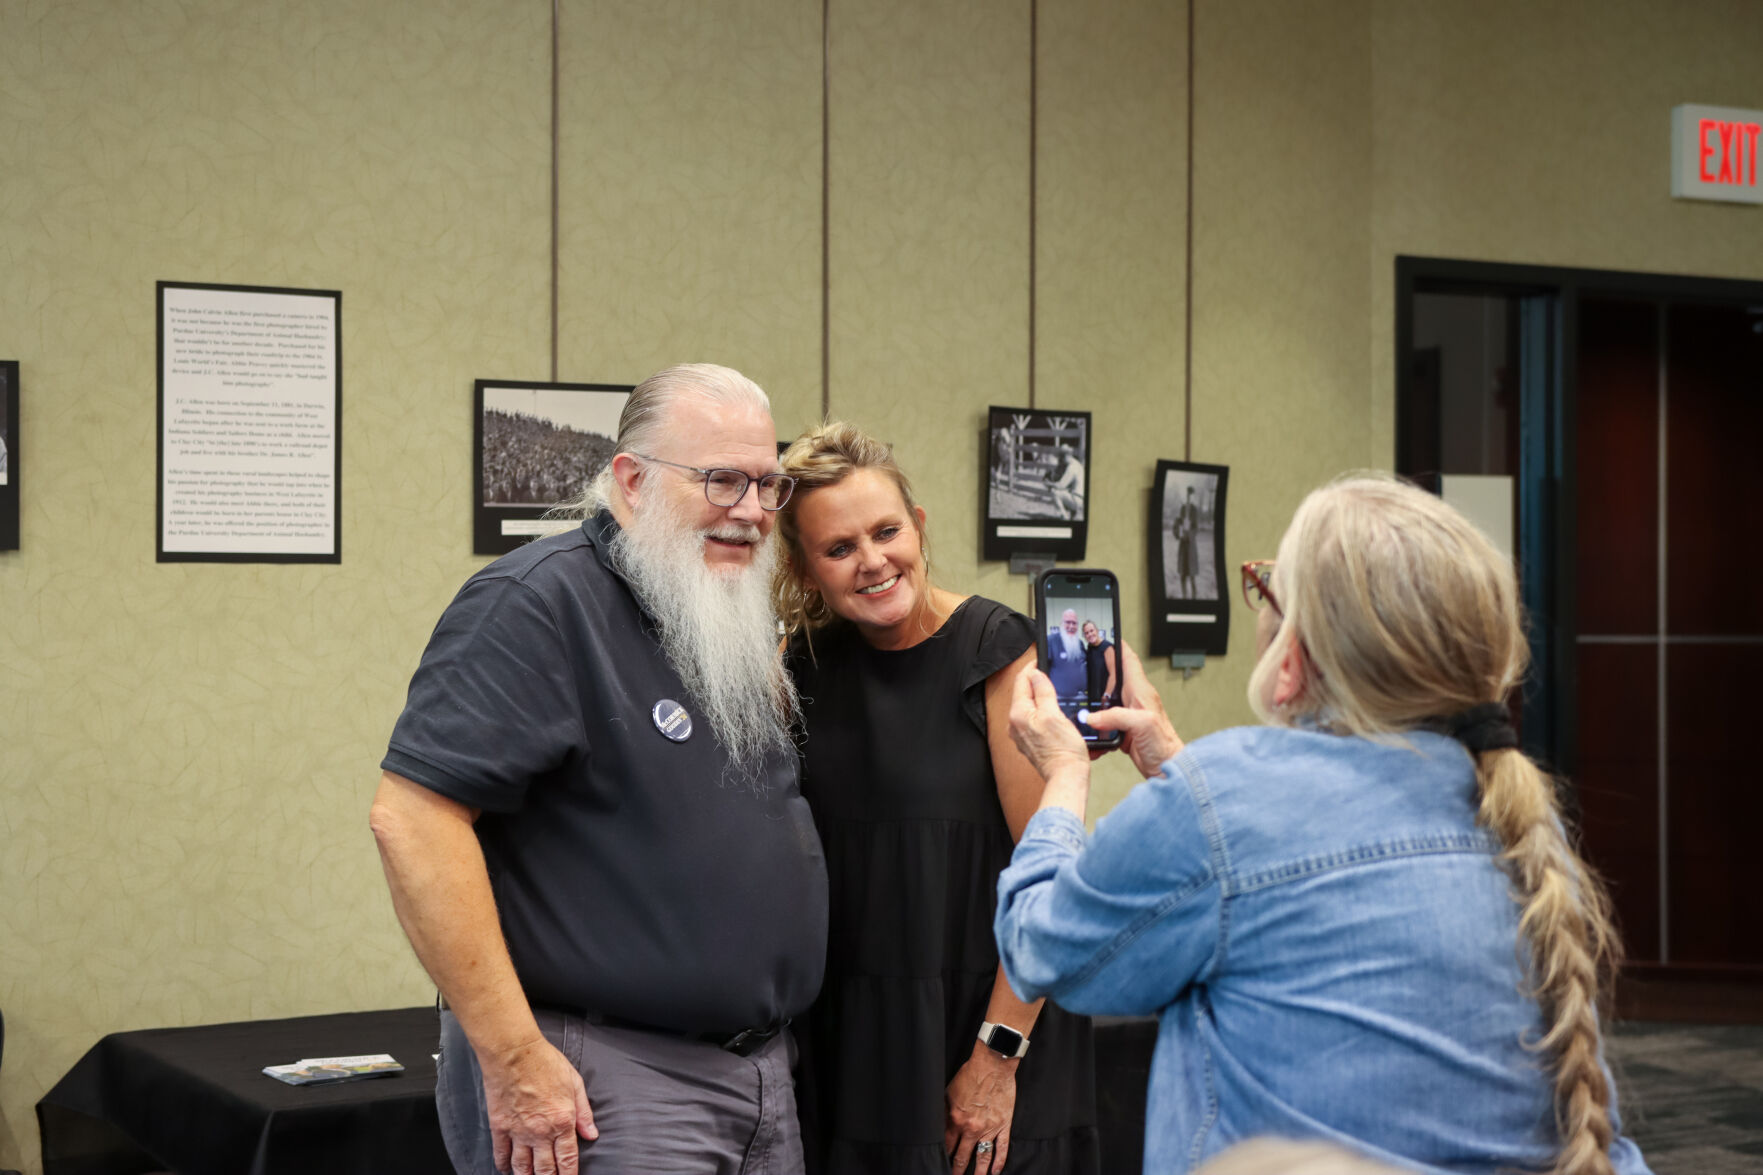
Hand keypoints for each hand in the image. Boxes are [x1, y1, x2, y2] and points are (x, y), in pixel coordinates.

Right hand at [481, 1035, 597, 1174]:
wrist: (513, 1052)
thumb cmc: (545, 1062)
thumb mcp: (575, 1083)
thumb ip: (584, 1112)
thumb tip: (592, 1134)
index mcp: (562, 1122)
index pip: (568, 1160)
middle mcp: (541, 1132)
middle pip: (545, 1170)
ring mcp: (518, 1132)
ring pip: (522, 1167)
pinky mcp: (499, 1127)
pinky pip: (501, 1154)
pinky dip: (503, 1166)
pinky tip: (506, 1170)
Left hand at [944, 1045, 1016, 1174]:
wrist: (992, 1065)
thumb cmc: (970, 1074)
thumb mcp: (949, 1092)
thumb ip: (944, 1111)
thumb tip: (938, 1124)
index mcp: (956, 1119)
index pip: (947, 1145)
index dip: (943, 1156)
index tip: (940, 1165)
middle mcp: (971, 1128)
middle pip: (962, 1156)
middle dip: (957, 1170)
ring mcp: (989, 1129)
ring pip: (982, 1158)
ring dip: (979, 1173)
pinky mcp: (1003, 1125)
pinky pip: (1001, 1148)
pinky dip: (999, 1162)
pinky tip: (996, 1172)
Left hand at [1008, 667, 1090, 785]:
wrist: (1067, 777)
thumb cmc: (1063, 750)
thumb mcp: (1054, 714)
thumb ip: (1043, 692)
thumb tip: (1036, 674)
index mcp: (1018, 714)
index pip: (1021, 682)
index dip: (1032, 668)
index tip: (1040, 659)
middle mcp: (1014, 724)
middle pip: (1023, 694)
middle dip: (1035, 682)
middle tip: (1050, 672)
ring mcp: (1021, 734)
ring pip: (1028, 706)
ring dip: (1039, 696)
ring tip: (1053, 689)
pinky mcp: (1030, 741)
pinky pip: (1032, 719)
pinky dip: (1041, 710)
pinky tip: (1053, 711)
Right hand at [1083, 643, 1182, 777]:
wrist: (1166, 767)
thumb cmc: (1164, 745)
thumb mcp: (1141, 724)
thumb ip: (1116, 716)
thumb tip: (1093, 717)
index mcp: (1141, 692)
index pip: (1129, 661)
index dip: (1118, 646)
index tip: (1107, 635)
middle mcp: (1135, 700)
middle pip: (1116, 676)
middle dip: (1102, 666)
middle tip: (1087, 658)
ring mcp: (1129, 714)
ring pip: (1108, 696)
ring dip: (1096, 693)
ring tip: (1084, 689)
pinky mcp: (1123, 729)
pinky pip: (1106, 716)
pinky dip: (1096, 715)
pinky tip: (1089, 719)